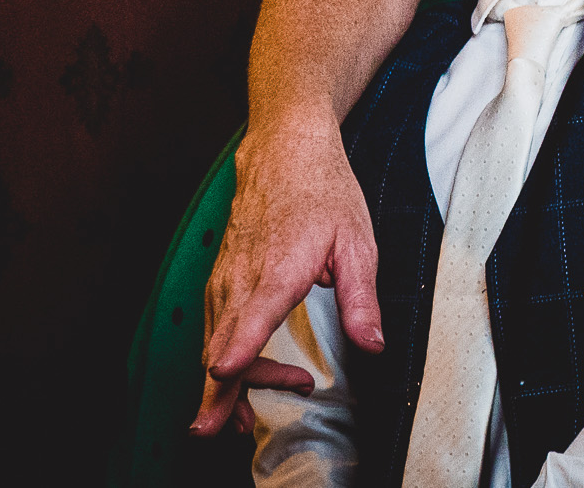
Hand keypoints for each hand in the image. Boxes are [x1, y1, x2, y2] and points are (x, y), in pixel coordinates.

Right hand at [190, 121, 382, 435]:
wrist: (284, 152)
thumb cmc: (324, 193)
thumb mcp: (358, 242)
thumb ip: (362, 299)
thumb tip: (372, 344)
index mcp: (278, 270)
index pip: (252, 316)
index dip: (238, 348)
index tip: (224, 373)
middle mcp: (241, 279)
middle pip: (220, 345)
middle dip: (219, 394)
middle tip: (224, 431)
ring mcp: (224, 280)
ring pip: (211, 343)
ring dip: (223, 384)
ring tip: (240, 422)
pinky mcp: (219, 282)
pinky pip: (213, 330)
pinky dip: (220, 359)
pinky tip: (233, 381)